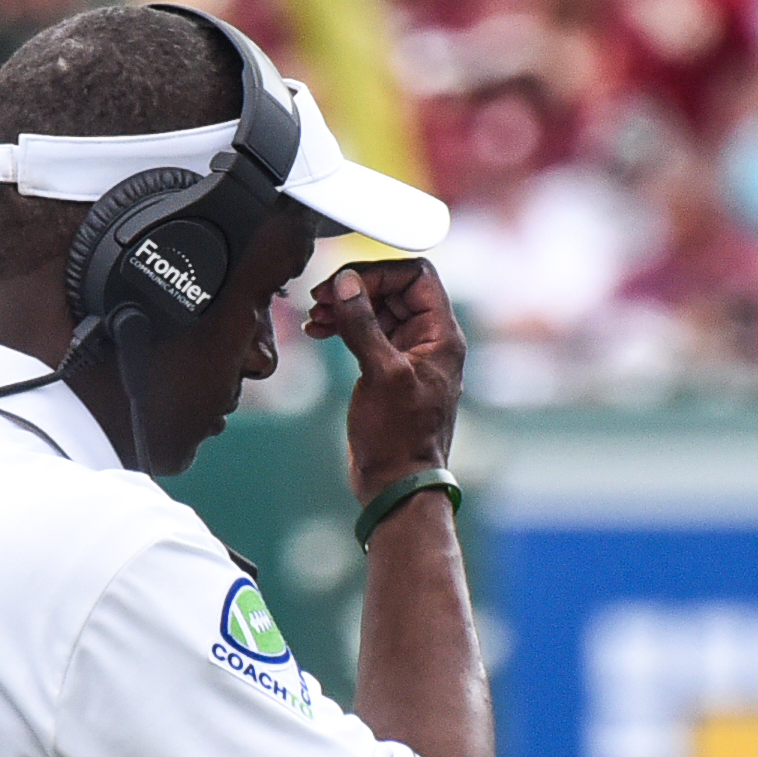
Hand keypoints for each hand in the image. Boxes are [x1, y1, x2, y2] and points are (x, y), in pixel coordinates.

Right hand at [307, 256, 464, 501]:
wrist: (395, 483)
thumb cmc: (400, 438)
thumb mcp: (381, 374)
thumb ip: (363, 324)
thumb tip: (346, 283)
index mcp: (441, 335)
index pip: (416, 276)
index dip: (379, 273)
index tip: (345, 283)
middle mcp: (428, 340)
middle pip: (393, 289)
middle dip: (356, 288)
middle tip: (321, 298)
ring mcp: (407, 355)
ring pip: (376, 310)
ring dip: (345, 306)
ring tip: (316, 315)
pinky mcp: (386, 370)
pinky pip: (366, 333)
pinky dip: (343, 326)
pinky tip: (319, 330)